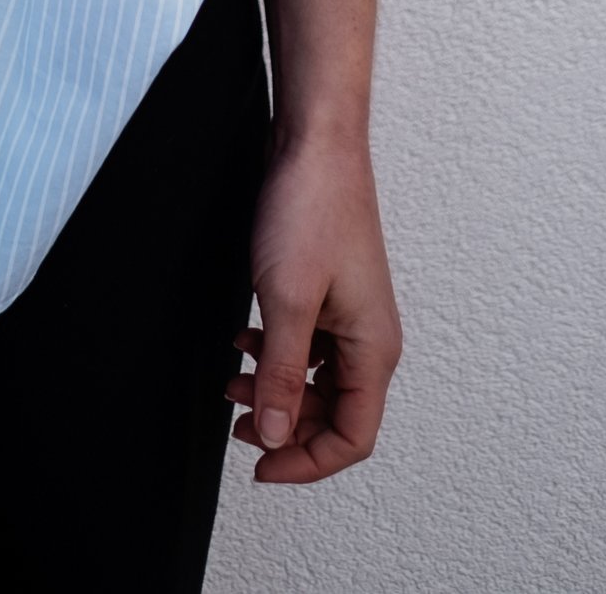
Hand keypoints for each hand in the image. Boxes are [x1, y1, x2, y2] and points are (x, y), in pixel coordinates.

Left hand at [229, 128, 402, 485]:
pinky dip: (276, 351)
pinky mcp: (329, 291)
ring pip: (317, 380)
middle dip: (286, 426)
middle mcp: (369, 338)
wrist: (314, 139)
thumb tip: (278, 436)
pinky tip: (243, 338)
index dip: (306, 463)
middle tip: (236, 424)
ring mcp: (350, 313)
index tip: (260, 467)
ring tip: (231, 381)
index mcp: (374, 349)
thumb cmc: (312, 207)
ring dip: (276, 388)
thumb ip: (284, 374)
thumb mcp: (286, 299)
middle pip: (334, 415)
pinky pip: (307, 344)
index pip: (352, 438)